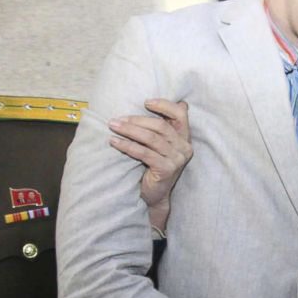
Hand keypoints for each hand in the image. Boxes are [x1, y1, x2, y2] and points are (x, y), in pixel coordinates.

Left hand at [108, 99, 192, 230]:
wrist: (154, 195)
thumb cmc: (153, 166)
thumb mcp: (160, 145)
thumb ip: (160, 128)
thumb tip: (148, 102)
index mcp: (184, 137)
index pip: (180, 114)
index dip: (164, 105)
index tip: (145, 102)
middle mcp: (184, 147)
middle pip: (161, 126)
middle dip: (136, 120)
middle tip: (117, 119)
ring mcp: (177, 159)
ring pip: (151, 138)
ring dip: (129, 131)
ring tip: (113, 126)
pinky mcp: (166, 169)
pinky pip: (144, 153)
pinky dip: (127, 146)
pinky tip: (114, 142)